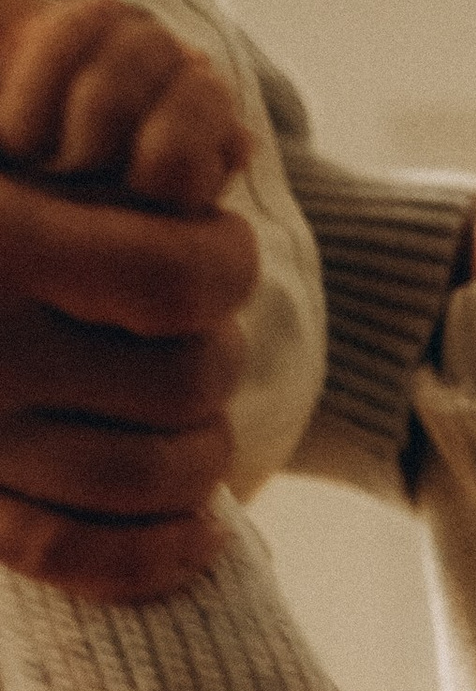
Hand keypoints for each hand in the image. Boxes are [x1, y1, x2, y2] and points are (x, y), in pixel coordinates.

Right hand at [0, 0, 258, 596]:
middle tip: (204, 330)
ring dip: (206, 452)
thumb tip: (238, 144)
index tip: (220, 246)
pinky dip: (156, 555)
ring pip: (153, 473)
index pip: (177, 277)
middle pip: (185, 377)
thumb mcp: (11, 152)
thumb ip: (82, 135)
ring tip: (204, 421)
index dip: (225, 261)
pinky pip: (78, 555)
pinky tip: (203, 528)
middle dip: (218, 350)